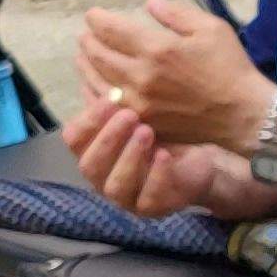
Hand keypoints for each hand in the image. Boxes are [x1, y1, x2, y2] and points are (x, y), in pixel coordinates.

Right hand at [60, 104, 230, 216]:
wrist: (201, 160)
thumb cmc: (164, 134)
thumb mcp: (140, 113)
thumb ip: (116, 100)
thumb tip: (93, 68)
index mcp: (94, 152)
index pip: (74, 139)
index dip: (89, 120)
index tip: (110, 99)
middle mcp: (103, 177)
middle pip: (89, 164)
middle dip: (108, 138)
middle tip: (129, 115)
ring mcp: (126, 198)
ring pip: (115, 184)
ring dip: (129, 156)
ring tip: (146, 131)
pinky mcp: (151, 208)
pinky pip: (148, 197)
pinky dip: (155, 174)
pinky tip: (163, 154)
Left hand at [76, 0, 273, 150]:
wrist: (242, 114)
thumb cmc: (230, 67)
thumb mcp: (211, 29)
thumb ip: (176, 14)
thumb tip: (149, 3)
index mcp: (157, 49)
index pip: (112, 30)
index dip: (97, 20)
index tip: (92, 15)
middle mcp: (140, 76)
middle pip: (99, 55)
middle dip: (88, 41)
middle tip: (85, 34)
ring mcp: (138, 103)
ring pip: (98, 82)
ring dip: (85, 66)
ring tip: (82, 56)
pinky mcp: (142, 122)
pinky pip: (108, 106)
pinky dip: (95, 93)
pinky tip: (94, 85)